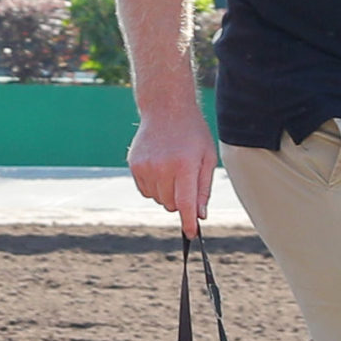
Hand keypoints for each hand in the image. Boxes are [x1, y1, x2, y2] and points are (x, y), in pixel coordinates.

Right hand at [127, 103, 216, 230]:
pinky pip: (145, 191)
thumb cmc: (192, 133)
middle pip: (171, 204)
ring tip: (172, 170)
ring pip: (157, 199)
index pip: (186, 202)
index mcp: (184, 165)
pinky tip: (159, 168)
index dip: (188, 221)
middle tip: (185, 181)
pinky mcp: (134, 165)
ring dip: (166, 193)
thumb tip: (200, 215)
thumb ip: (203, 188)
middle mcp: (162, 167)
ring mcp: (145, 166)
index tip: (191, 233)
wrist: (165, 108)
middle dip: (180, 201)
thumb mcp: (207, 157)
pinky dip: (154, 187)